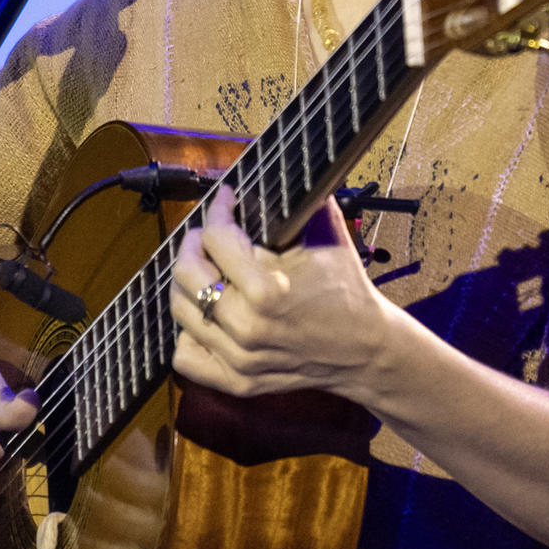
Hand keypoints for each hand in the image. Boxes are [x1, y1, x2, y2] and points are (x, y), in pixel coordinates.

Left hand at [168, 184, 395, 400]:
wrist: (366, 350)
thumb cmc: (348, 291)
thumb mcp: (331, 239)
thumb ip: (304, 202)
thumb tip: (280, 166)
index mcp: (269, 290)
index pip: (216, 238)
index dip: (217, 210)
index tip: (225, 199)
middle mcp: (248, 327)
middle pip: (186, 274)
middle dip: (193, 244)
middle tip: (206, 234)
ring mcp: (240, 358)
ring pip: (181, 311)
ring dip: (188, 284)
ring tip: (205, 270)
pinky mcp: (238, 382)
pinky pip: (185, 356)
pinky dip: (190, 334)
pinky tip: (209, 316)